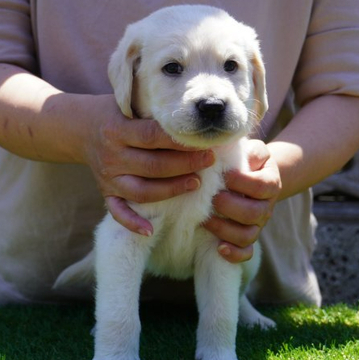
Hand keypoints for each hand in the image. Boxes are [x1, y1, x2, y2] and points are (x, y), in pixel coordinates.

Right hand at [83, 95, 214, 235]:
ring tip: (196, 183)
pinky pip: (117, 211)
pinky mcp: (105, 192)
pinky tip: (150, 230)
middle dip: (185, 165)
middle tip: (208, 161)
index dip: (180, 142)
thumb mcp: (129, 106)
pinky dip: (132, 223)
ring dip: (171, 190)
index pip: (153, 137)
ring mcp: (108, 177)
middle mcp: (112, 155)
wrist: (79, 129)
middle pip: (153, 165)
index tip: (204, 143)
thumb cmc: (114, 115)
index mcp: (117, 130)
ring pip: (142, 191)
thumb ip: (154, 116)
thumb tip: (192, 123)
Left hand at [203, 139, 281, 262]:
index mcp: (269, 183)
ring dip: (224, 229)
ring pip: (247, 235)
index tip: (225, 175)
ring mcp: (257, 224)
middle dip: (229, 206)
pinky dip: (234, 253)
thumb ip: (249, 149)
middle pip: (253, 213)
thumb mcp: (252, 150)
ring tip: (205, 220)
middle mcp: (265, 206)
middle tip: (213, 198)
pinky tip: (219, 248)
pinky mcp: (247, 237)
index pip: (262, 186)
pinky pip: (246, 253)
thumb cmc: (247, 162)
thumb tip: (231, 149)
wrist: (255, 179)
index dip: (243, 182)